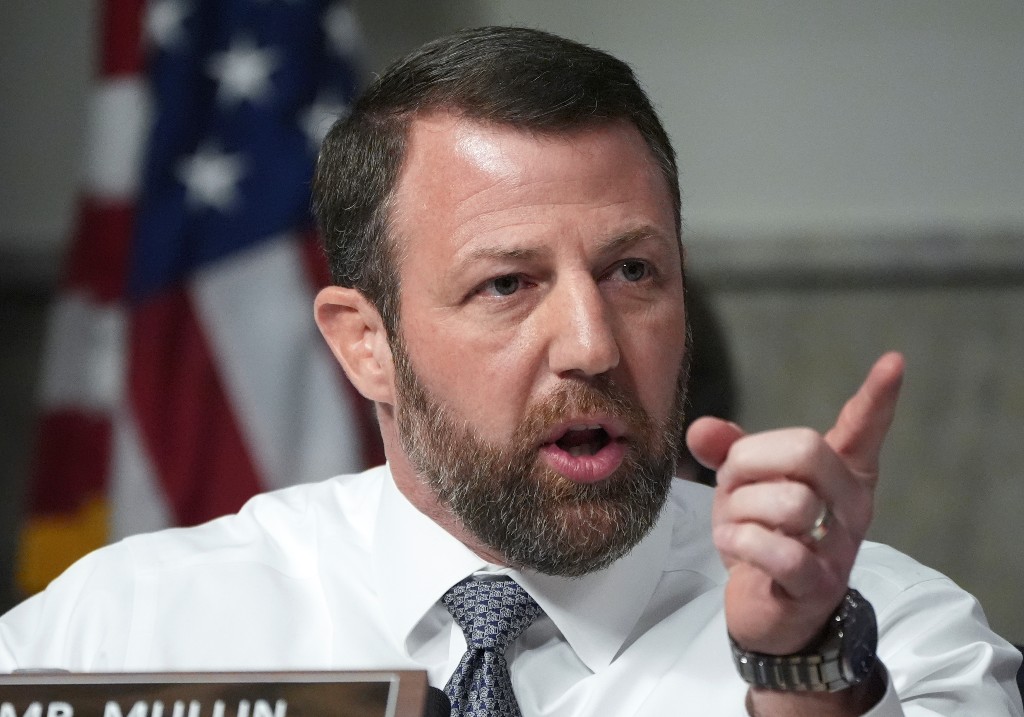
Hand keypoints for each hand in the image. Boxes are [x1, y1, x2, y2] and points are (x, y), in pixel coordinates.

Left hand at [686, 352, 904, 653]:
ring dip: (740, 510)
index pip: (863, 430)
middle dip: (751, 461)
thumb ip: (727, 452)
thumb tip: (701, 429)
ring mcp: (839, 546)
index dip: (877, 398)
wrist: (771, 612)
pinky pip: (780, 552)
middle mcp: (849, 505)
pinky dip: (743, 543)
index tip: (894, 360)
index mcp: (838, 474)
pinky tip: (735, 546)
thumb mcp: (742, 487)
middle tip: (733, 485)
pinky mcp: (818, 584)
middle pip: (808, 451)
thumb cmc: (763, 537)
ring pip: (789, 502)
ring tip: (735, 525)